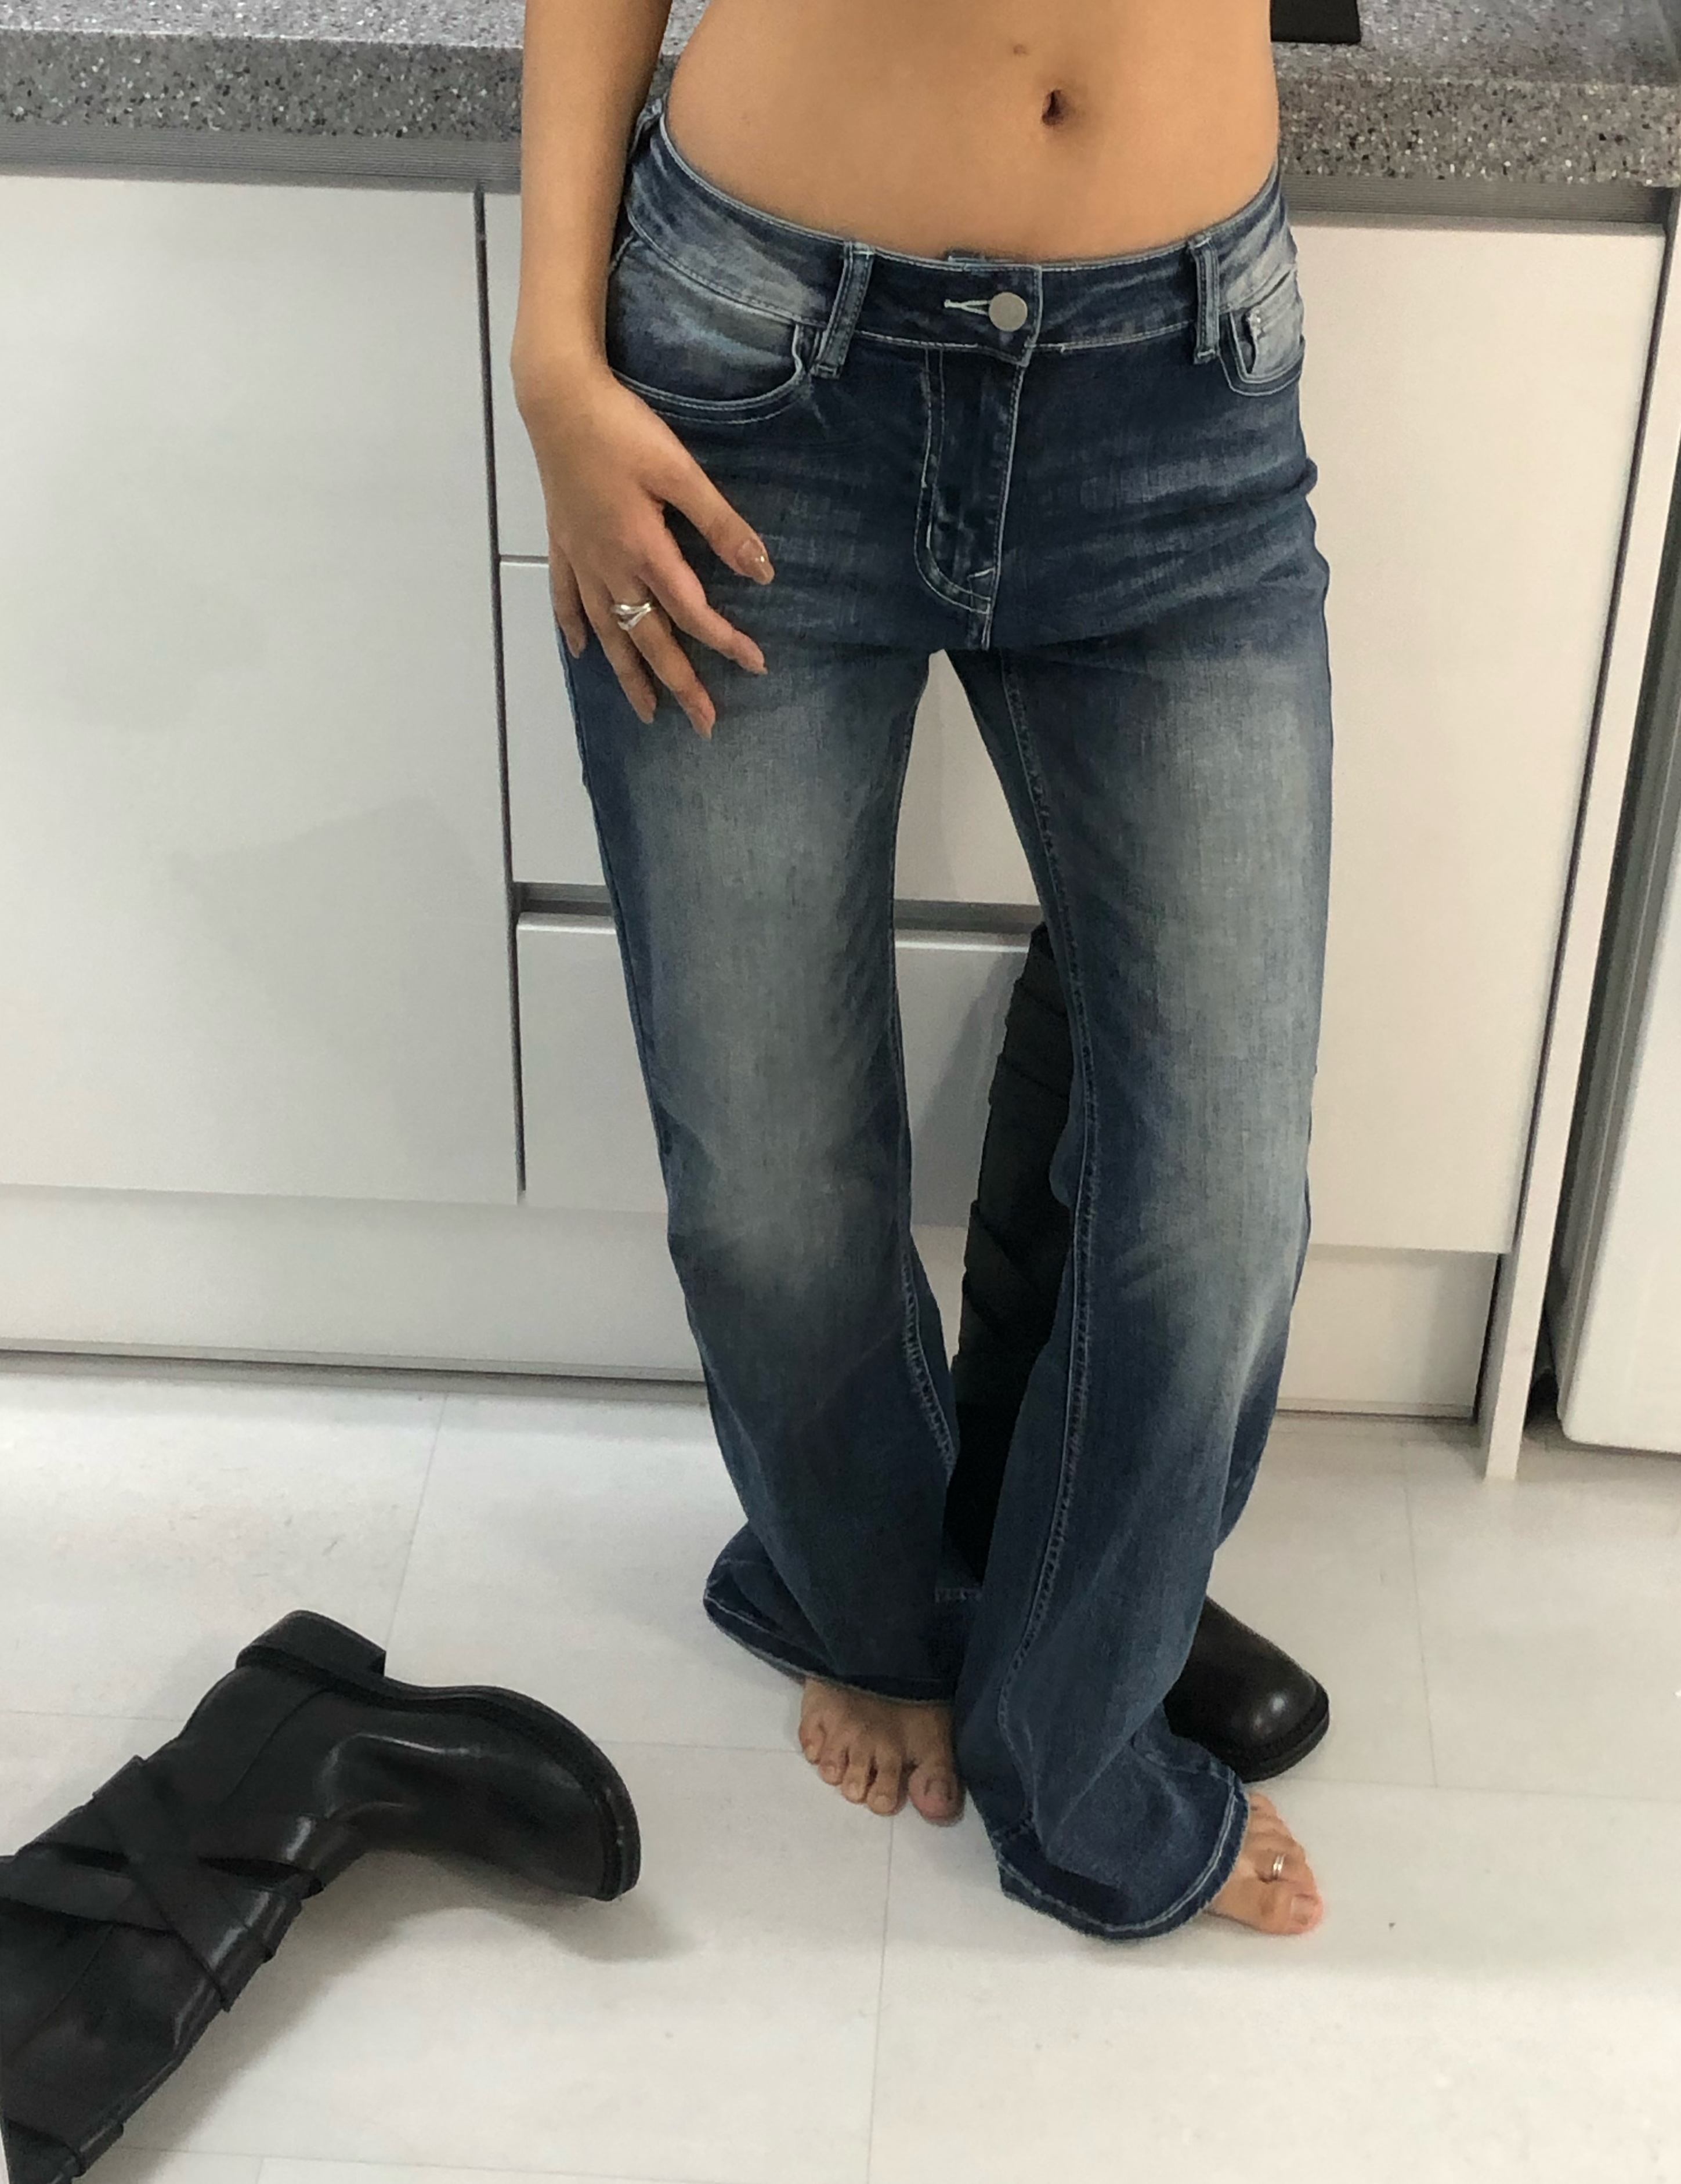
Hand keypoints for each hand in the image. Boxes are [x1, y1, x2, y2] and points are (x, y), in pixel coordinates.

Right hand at [513, 357, 774, 738]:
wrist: (556, 398)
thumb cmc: (622, 429)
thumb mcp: (680, 471)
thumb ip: (720, 524)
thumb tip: (762, 571)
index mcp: (644, 550)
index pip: (692, 613)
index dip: (726, 643)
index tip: (757, 667)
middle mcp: (610, 567)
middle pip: (649, 640)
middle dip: (679, 685)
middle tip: (704, 725)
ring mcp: (581, 559)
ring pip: (608, 632)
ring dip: (628, 675)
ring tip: (646, 712)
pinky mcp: (562, 542)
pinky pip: (566, 600)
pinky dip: (575, 628)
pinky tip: (582, 653)